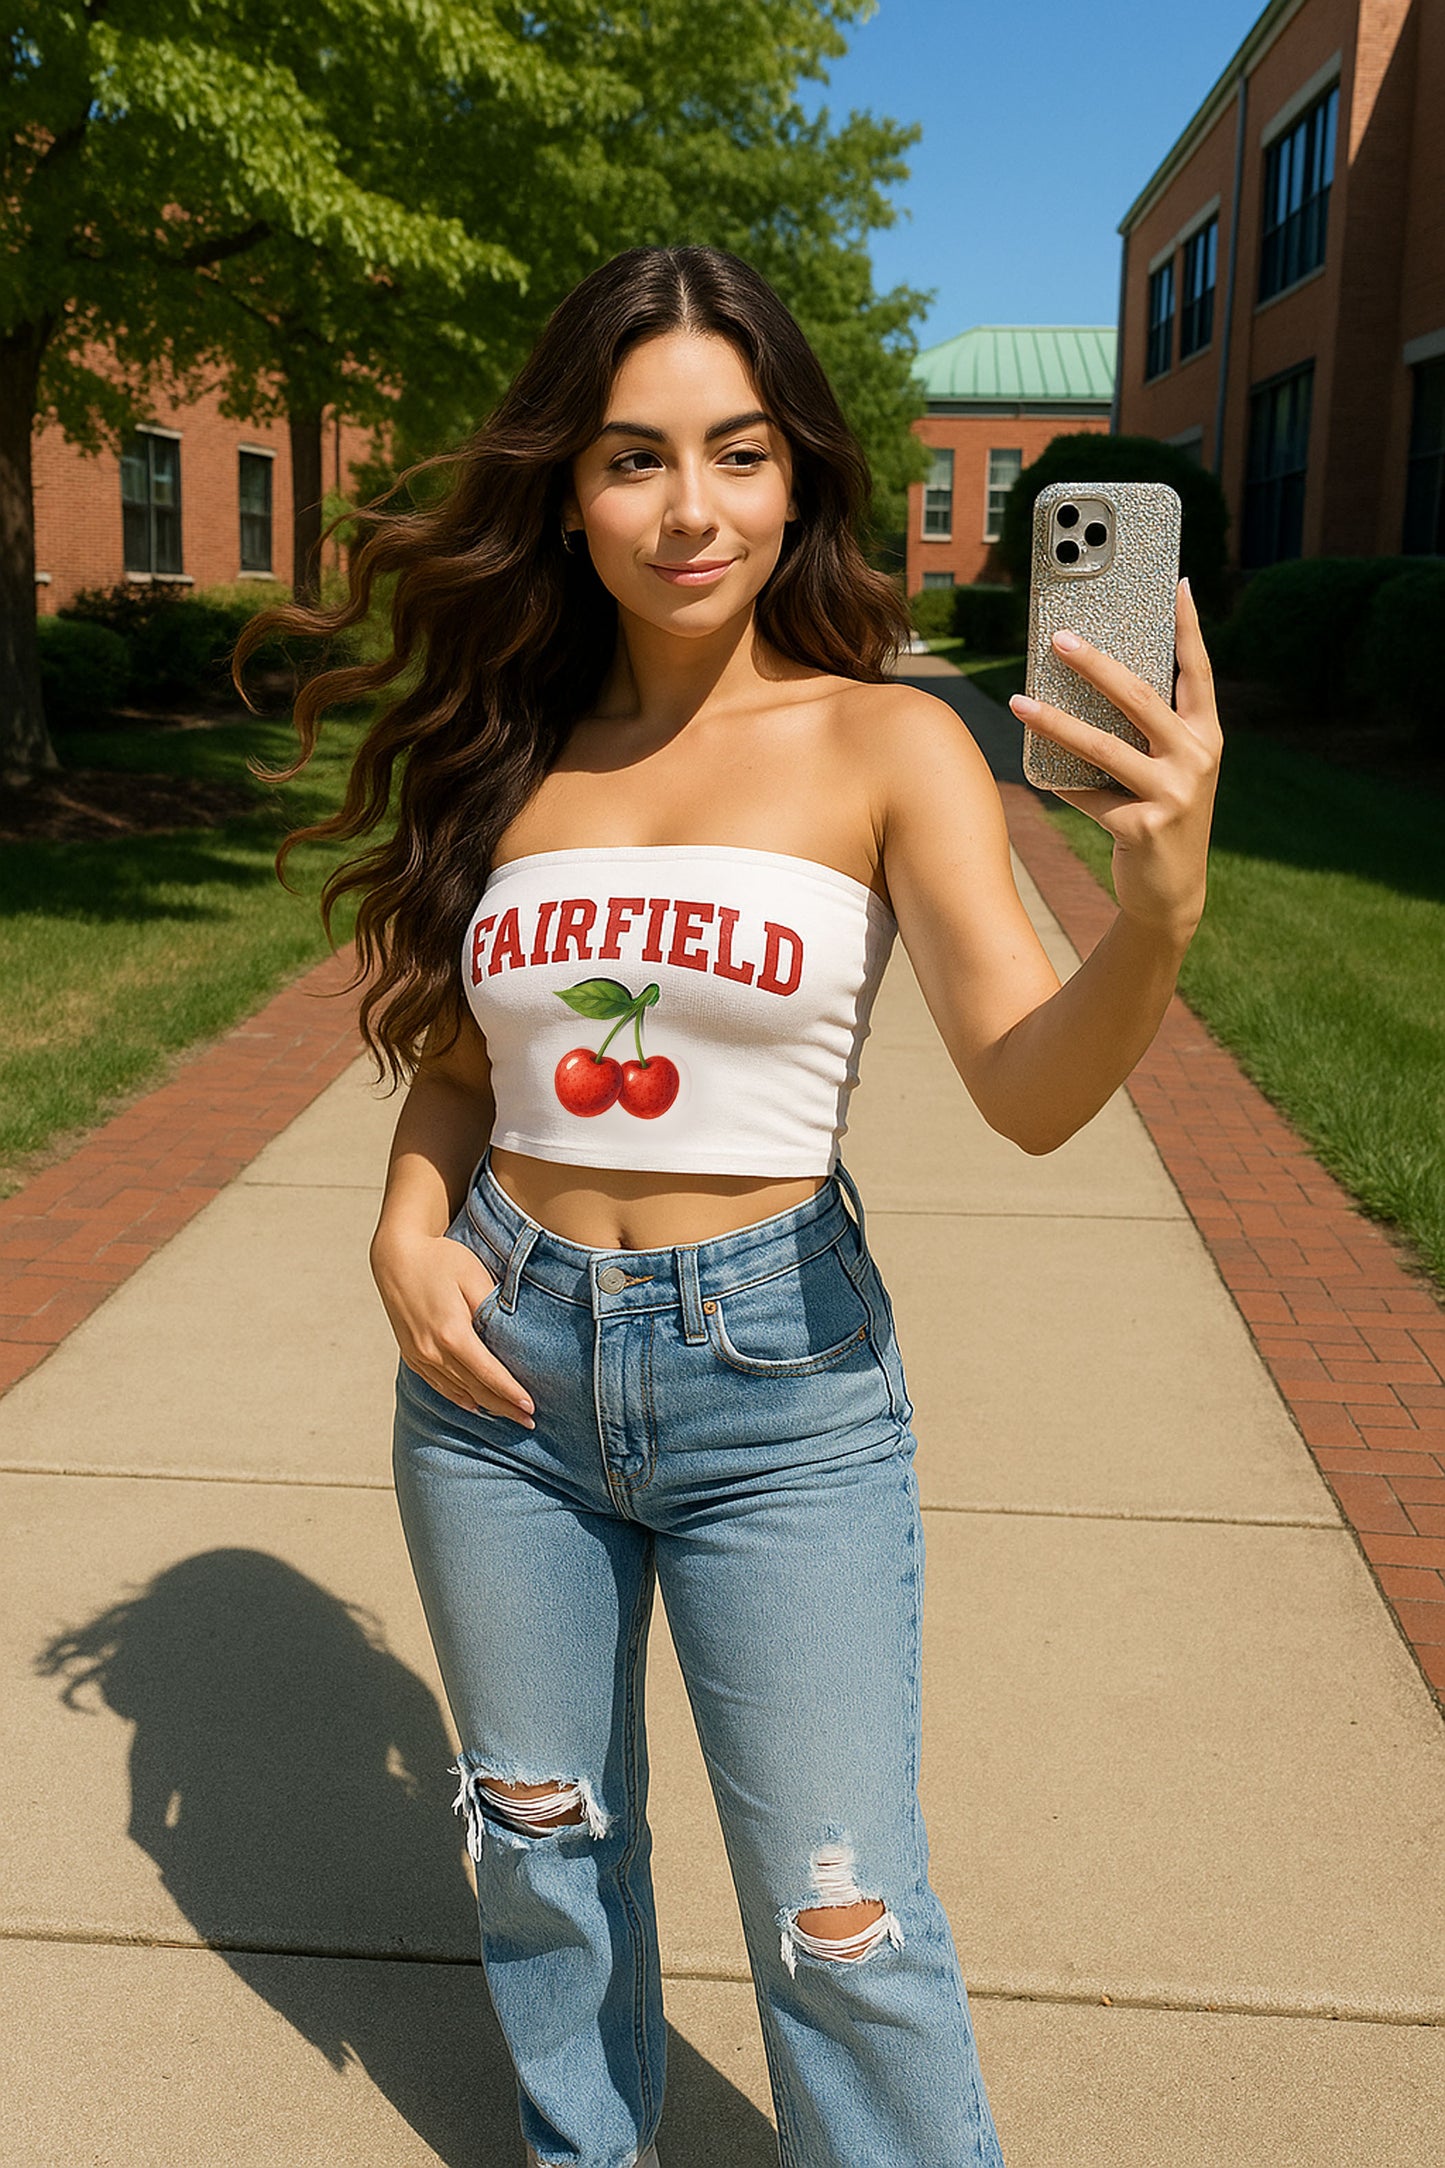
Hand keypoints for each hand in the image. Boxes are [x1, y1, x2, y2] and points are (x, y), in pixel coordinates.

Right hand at [370, 1228, 535, 1426]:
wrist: (396, 1255)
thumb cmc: (441, 1260)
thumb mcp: (474, 1276)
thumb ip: (493, 1308)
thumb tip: (511, 1337)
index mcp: (452, 1333)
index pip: (489, 1374)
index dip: (511, 1393)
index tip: (531, 1408)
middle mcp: (432, 1350)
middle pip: (475, 1389)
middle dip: (504, 1407)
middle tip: (529, 1422)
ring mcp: (418, 1355)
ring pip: (456, 1391)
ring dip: (484, 1406)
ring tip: (508, 1417)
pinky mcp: (410, 1354)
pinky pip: (437, 1384)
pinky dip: (458, 1397)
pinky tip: (474, 1404)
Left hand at [1009, 578, 1221, 939]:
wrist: (1173, 894)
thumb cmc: (1162, 816)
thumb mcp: (1171, 770)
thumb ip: (1151, 730)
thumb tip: (1095, 677)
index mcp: (1206, 735)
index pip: (1198, 670)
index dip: (1188, 627)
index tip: (1175, 583)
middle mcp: (1197, 758)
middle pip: (1140, 696)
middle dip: (1095, 663)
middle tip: (1058, 637)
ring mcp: (1173, 793)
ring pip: (1102, 746)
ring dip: (1054, 723)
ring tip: (1018, 702)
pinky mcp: (1144, 826)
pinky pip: (1087, 795)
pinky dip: (1059, 783)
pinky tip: (1034, 773)